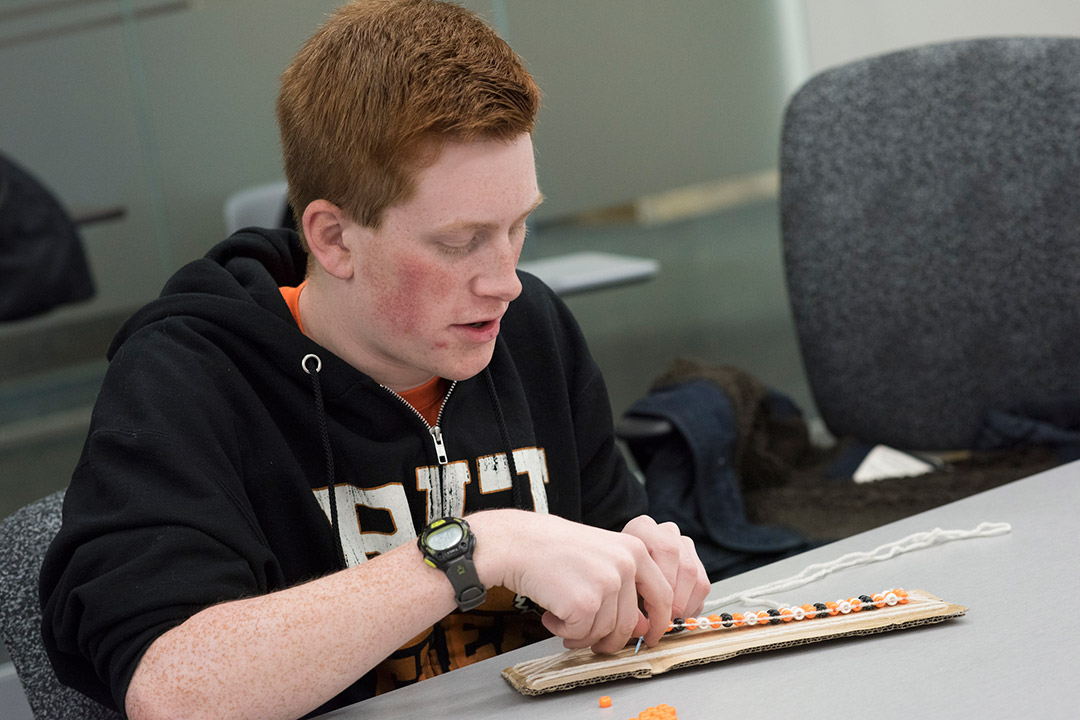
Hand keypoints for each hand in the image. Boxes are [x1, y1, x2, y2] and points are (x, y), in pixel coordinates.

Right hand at [468, 510, 674, 654]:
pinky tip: (551, 614)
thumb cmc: (553, 548)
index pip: (662, 594)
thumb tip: (641, 626)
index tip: (650, 636)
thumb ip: (624, 585)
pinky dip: (563, 631)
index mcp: (634, 550)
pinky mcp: (584, 603)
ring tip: (561, 616)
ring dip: (581, 634)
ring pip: (604, 632)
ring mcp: (606, 584)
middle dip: (610, 640)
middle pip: (630, 623)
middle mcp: (625, 565)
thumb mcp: (599, 555)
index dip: (659, 621)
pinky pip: (580, 634)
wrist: (517, 543)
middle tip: (591, 641)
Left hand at [620, 515, 710, 633]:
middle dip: (675, 601)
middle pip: (684, 566)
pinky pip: (702, 585)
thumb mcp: (619, 584)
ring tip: (667, 619)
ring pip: (695, 578)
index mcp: (643, 528)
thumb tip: (644, 625)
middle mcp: (666, 532)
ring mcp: (683, 543)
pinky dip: (692, 605)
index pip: (665, 553)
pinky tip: (676, 613)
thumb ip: (630, 599)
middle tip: (662, 621)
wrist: (621, 566)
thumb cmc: (618, 574)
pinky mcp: (695, 561)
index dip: (662, 590)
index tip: (651, 616)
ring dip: (684, 606)